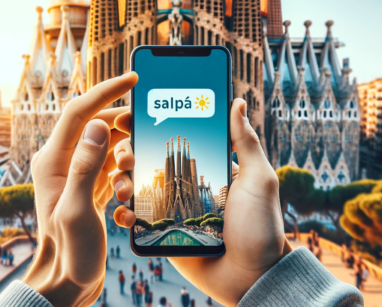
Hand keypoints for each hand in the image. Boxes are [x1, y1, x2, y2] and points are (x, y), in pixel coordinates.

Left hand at [22, 72, 137, 306]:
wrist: (67, 282)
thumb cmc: (69, 251)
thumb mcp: (77, 210)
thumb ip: (85, 167)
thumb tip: (95, 125)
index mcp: (53, 160)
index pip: (79, 110)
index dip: (107, 90)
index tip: (134, 78)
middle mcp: (62, 161)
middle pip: (98, 124)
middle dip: (124, 129)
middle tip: (143, 141)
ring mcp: (77, 173)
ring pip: (109, 145)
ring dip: (127, 156)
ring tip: (130, 183)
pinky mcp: (90, 186)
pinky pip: (113, 165)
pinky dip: (126, 173)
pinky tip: (128, 194)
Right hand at [111, 98, 291, 306]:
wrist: (252, 278)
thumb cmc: (261, 228)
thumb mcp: (258, 179)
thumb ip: (245, 142)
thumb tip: (236, 102)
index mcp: (206, 167)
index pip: (173, 140)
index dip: (148, 125)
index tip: (129, 114)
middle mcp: (184, 185)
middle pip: (146, 159)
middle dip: (127, 151)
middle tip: (124, 154)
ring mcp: (171, 209)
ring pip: (135, 187)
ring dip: (120, 180)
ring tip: (121, 183)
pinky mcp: (161, 234)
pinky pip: (136, 220)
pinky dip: (124, 214)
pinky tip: (123, 211)